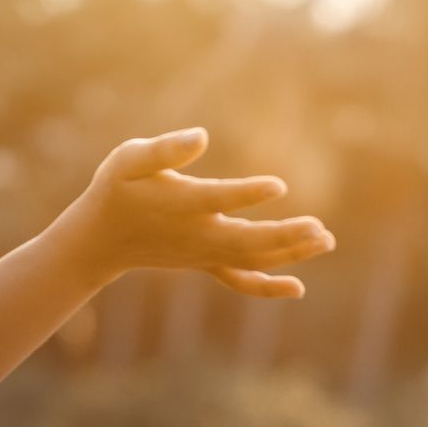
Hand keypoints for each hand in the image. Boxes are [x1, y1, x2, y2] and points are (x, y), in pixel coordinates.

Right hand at [46, 127, 335, 298]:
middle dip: (285, 236)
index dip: (247, 194)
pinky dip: (267, 286)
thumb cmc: (116, 188)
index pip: (217, 199)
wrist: (101, 238)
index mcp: (180, 203)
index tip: (279, 185)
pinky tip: (297, 288)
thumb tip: (201, 137)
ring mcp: (203, 253)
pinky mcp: (206, 262)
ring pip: (251, 259)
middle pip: (246, 240)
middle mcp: (196, 234)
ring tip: (326, 240)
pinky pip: (240, 279)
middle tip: (321, 229)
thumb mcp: (129, 159)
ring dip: (290, 253)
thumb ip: (164, 149)